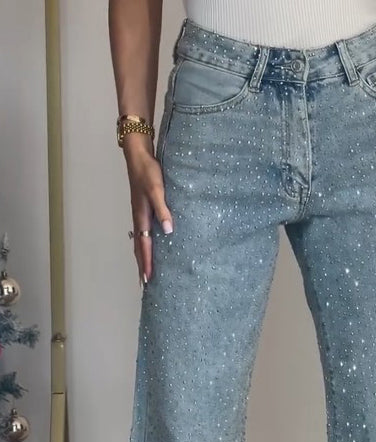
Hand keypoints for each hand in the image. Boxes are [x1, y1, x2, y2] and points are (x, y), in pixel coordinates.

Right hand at [123, 134, 172, 283]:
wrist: (137, 155)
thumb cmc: (148, 171)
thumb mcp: (157, 189)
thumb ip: (163, 209)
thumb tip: (168, 230)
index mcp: (141, 216)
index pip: (144, 245)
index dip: (146, 262)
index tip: (147, 278)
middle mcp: (138, 218)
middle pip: (139, 247)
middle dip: (141, 264)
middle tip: (143, 282)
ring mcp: (139, 215)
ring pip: (139, 241)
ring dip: (141, 257)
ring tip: (144, 270)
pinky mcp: (142, 210)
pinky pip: (142, 233)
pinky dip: (143, 244)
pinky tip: (148, 247)